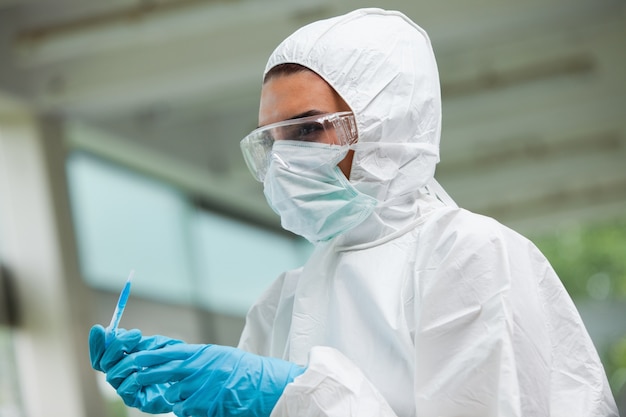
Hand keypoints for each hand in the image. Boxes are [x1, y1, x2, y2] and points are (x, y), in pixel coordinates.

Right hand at [88, 324, 183, 412]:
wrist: (191, 378)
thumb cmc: (174, 360)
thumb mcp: (158, 344)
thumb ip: (138, 340)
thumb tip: (118, 332)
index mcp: (121, 360)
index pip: (101, 353)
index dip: (97, 343)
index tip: (98, 328)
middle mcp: (120, 374)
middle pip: (102, 363)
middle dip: (115, 346)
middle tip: (135, 333)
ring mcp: (126, 388)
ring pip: (112, 375)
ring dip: (127, 359)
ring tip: (145, 350)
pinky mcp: (135, 400)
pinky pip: (125, 388)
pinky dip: (132, 376)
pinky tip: (142, 369)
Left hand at [108, 343, 305, 416]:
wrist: (259, 385)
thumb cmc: (236, 368)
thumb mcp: (211, 355)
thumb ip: (188, 356)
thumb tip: (163, 355)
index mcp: (194, 353)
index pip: (158, 352)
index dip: (138, 356)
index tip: (123, 359)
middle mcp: (192, 369)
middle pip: (152, 372)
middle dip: (136, 378)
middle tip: (128, 382)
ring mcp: (195, 388)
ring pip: (165, 395)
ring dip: (167, 397)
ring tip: (180, 395)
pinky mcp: (200, 406)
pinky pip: (182, 409)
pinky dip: (186, 408)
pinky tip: (201, 402)